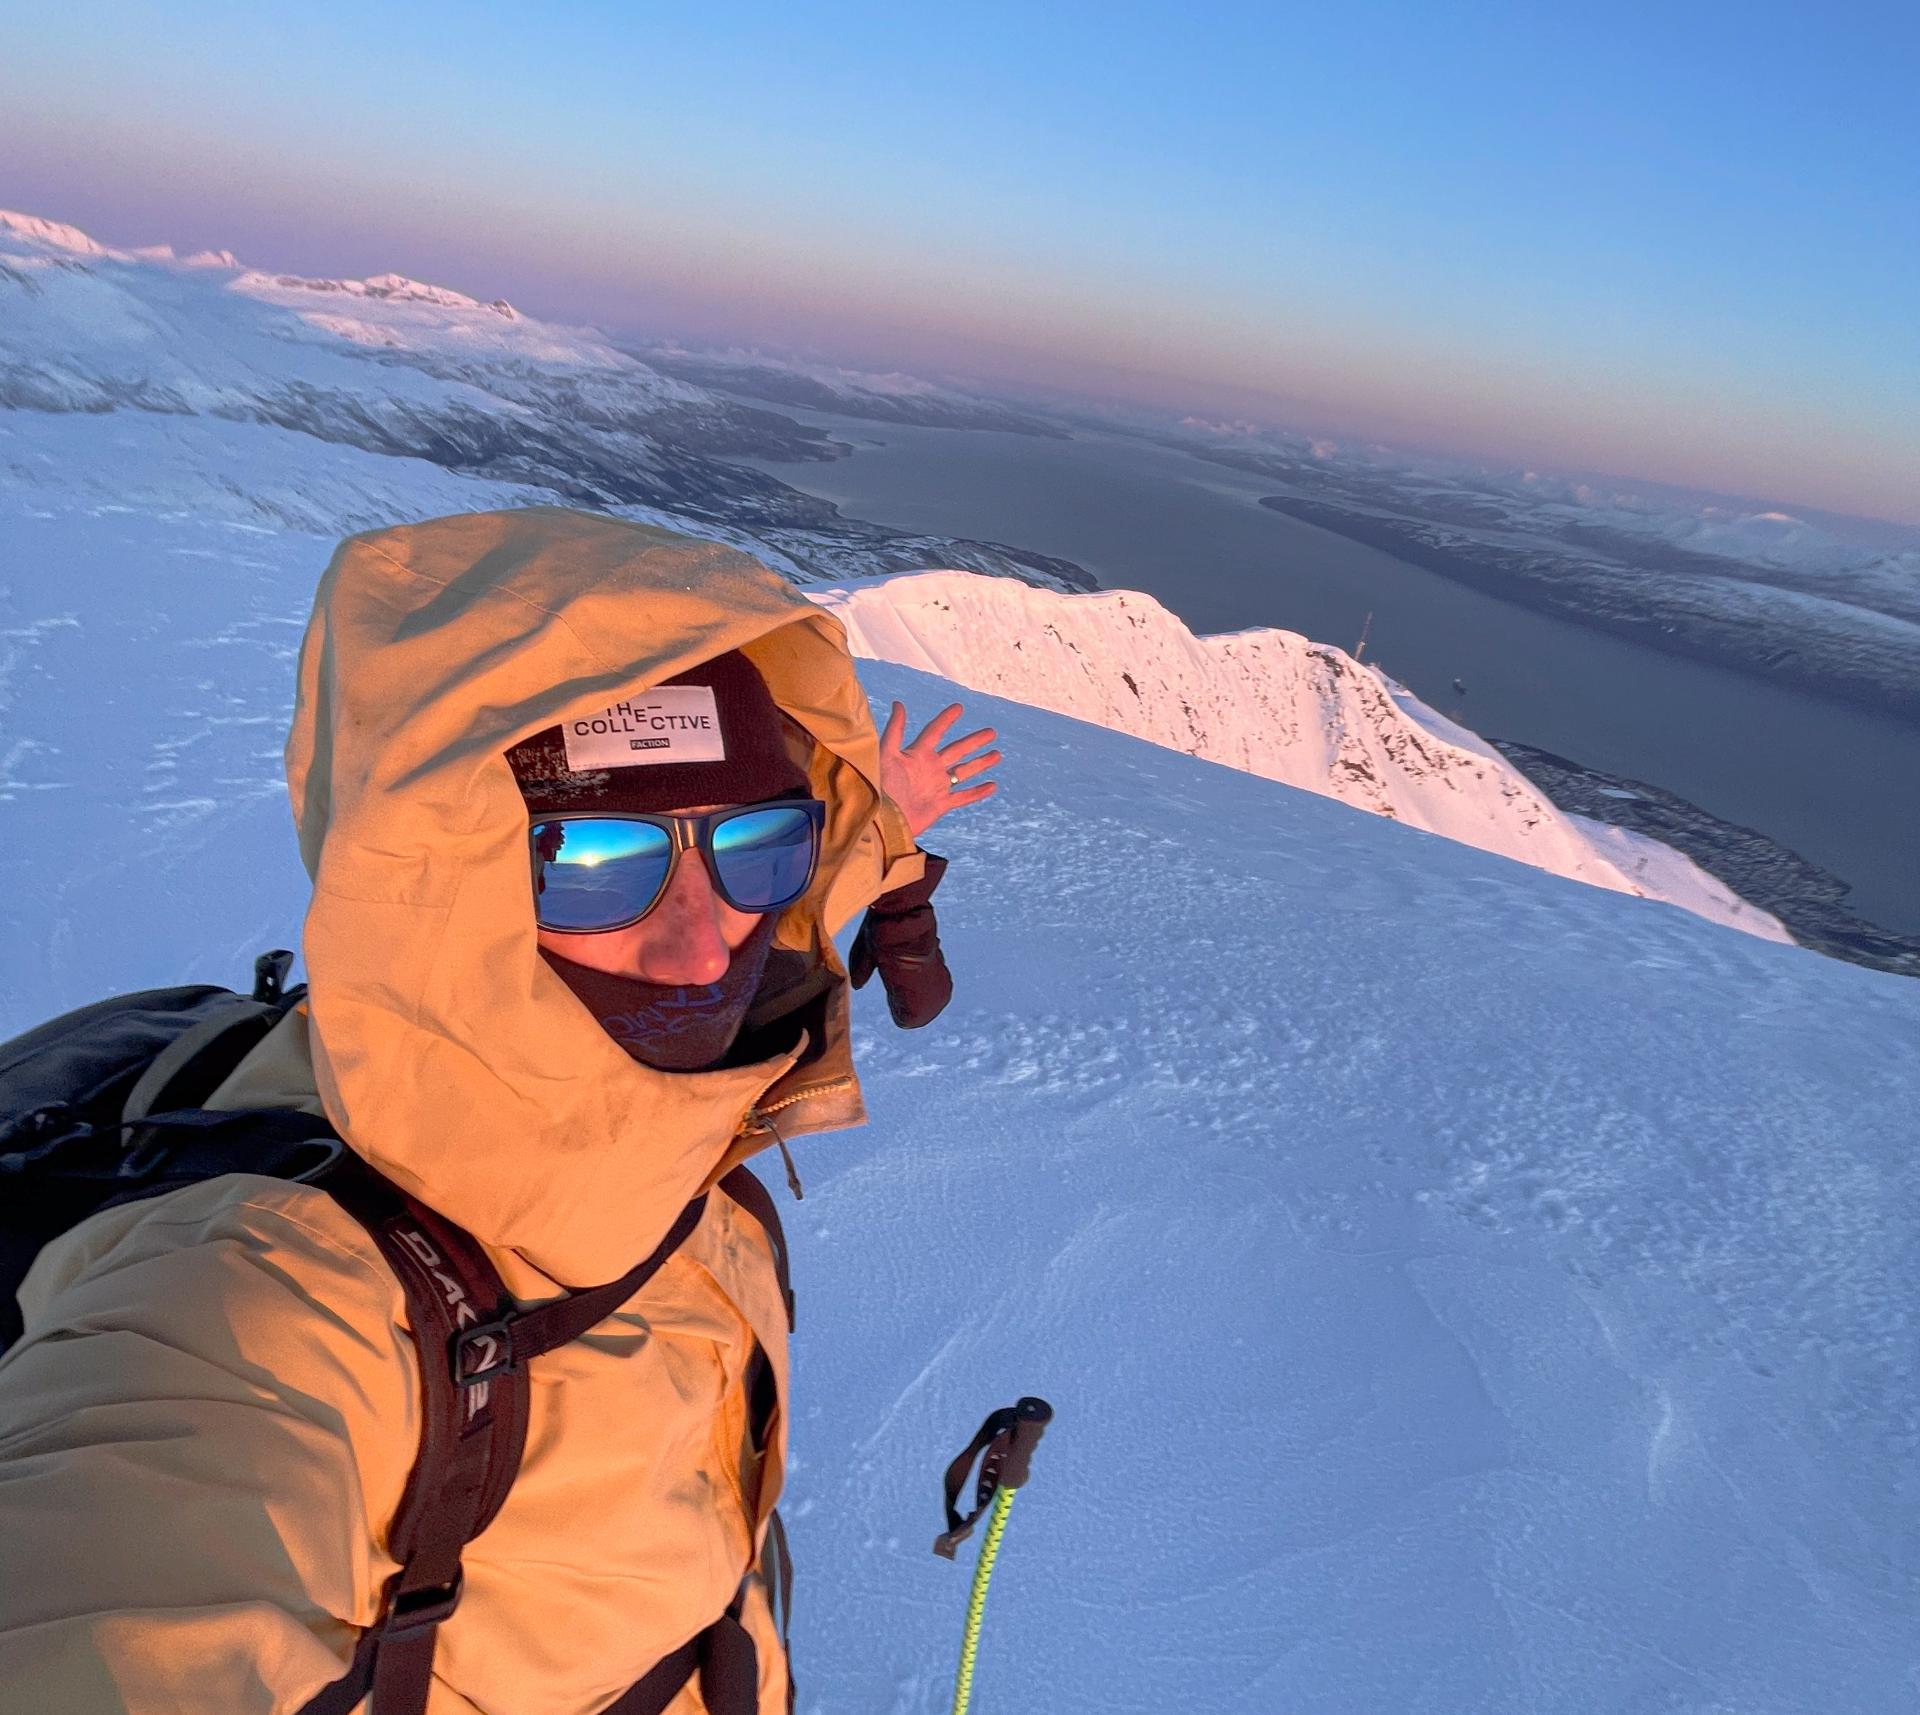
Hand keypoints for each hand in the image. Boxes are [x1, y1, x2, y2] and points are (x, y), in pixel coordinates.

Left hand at [879, 701, 999, 837]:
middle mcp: (929, 768)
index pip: (935, 732)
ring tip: (997, 755)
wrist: (882, 820)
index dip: (946, 719)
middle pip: (956, 750)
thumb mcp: (886, 755)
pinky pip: (963, 797)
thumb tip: (898, 703)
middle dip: (974, 741)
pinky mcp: (940, 805)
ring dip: (980, 763)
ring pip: (963, 772)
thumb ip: (895, 730)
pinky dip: (978, 792)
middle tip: (991, 732)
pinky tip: (993, 786)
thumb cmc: (880, 786)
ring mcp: (936, 787)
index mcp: (917, 754)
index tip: (959, 707)